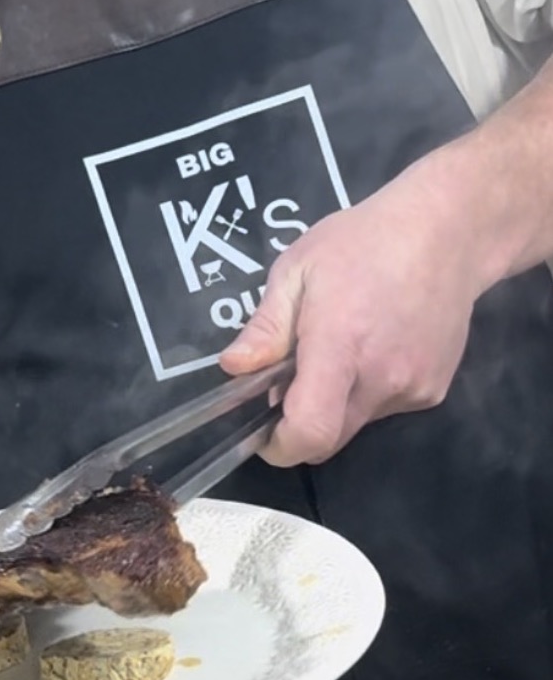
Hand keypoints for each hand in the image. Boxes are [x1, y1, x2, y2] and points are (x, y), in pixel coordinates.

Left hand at [220, 161, 480, 466]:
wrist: (446, 233)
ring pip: (357, 423)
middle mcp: (382, 379)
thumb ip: (266, 326)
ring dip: (338, 402)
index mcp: (341, 346)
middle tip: (295, 377)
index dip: (280, 446)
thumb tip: (233, 367)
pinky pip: (386, 408)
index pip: (311, 431)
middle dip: (302, 422)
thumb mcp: (298, 268)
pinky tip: (379, 345)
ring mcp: (414, 389)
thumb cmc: (363, 242)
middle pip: (330, 440)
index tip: (262, 431)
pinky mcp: (435, 391)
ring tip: (345, 346)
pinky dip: (370, 391)